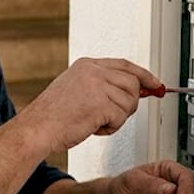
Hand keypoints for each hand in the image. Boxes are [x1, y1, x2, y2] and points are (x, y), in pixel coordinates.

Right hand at [20, 58, 161, 153]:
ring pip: (129, 102)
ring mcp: (97, 86)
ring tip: (96, 122)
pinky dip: (110, 128)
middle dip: (131, 102)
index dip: (144, 75)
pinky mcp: (100, 104)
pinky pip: (121, 118)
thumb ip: (102, 85)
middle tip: (115, 115)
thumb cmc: (53, 116)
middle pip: (133, 83)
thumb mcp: (76, 89)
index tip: (156, 84)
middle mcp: (93, 71)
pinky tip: (93, 128)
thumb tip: (132, 90)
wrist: (37, 129)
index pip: (125, 65)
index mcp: (87, 65)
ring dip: (117, 118)